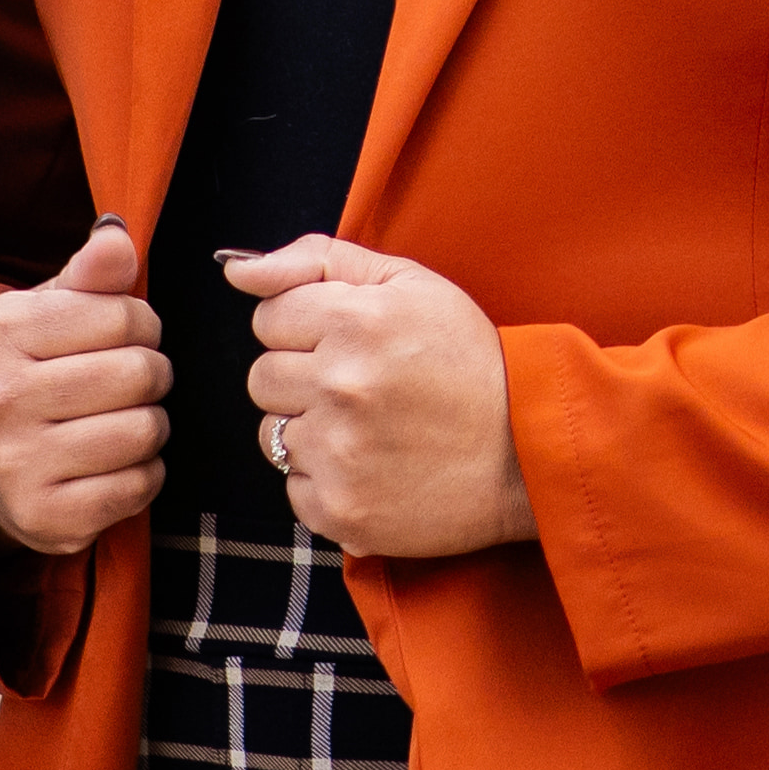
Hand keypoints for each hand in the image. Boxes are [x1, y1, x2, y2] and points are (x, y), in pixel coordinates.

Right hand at [0, 217, 169, 553]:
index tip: (119, 339)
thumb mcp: (52, 311)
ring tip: (118, 422)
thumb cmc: (36, 372)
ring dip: (150, 427)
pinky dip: (142, 476)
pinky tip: (110, 466)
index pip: (126, 315)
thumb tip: (117, 236)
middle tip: (124, 385)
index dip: (141, 326)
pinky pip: (140, 486)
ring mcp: (17, 464)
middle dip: (150, 376)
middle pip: (142, 373)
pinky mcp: (45, 517)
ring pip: (146, 430)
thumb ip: (93, 272)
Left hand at [234, 235, 527, 563]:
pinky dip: (326, 482)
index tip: (351, 344)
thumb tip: (238, 270)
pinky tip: (374, 468)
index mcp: (356, 320)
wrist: (530, 452)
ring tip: (371, 430)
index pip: (268, 318)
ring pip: (272, 435)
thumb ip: (318, 261)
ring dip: (311, 431)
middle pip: (262, 377)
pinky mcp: (341, 508)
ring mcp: (339, 452)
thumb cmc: (471, 361)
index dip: (308, 328)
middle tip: (362, 388)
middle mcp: (341, 385)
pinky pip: (294, 489)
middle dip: (303, 379)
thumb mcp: (410, 285)